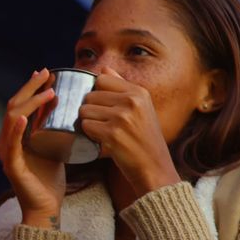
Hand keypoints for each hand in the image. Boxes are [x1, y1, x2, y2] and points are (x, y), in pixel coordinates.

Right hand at [0, 68, 66, 228]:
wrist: (46, 207)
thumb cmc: (51, 179)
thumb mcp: (55, 148)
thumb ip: (56, 131)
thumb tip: (74, 111)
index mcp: (15, 135)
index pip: (19, 105)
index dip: (30, 87)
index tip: (45, 74)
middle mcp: (7, 141)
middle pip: (14, 106)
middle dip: (30, 88)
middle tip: (46, 74)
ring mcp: (7, 153)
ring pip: (12, 119)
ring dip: (30, 103)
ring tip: (47, 92)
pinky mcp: (11, 166)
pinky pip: (11, 145)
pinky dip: (16, 130)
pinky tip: (24, 118)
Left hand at [78, 67, 180, 196]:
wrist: (155, 169)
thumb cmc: (145, 140)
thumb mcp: (141, 109)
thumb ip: (121, 88)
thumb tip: (103, 70)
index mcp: (139, 92)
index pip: (102, 79)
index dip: (97, 94)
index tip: (105, 108)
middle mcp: (132, 101)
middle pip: (90, 95)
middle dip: (92, 110)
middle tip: (106, 124)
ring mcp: (122, 117)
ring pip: (85, 110)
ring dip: (89, 123)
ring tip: (105, 132)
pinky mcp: (112, 134)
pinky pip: (86, 126)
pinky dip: (90, 135)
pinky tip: (103, 140)